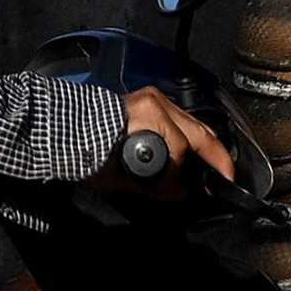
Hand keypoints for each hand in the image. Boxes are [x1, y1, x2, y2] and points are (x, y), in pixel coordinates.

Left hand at [99, 86, 236, 194]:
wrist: (65, 129)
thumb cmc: (87, 149)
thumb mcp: (121, 175)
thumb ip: (155, 185)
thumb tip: (179, 191)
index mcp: (149, 116)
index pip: (181, 149)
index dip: (183, 175)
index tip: (187, 192)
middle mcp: (155, 102)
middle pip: (199, 132)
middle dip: (216, 156)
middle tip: (225, 176)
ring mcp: (154, 98)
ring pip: (194, 123)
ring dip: (206, 145)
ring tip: (214, 165)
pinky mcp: (151, 99)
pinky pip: (182, 119)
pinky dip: (192, 135)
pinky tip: (196, 151)